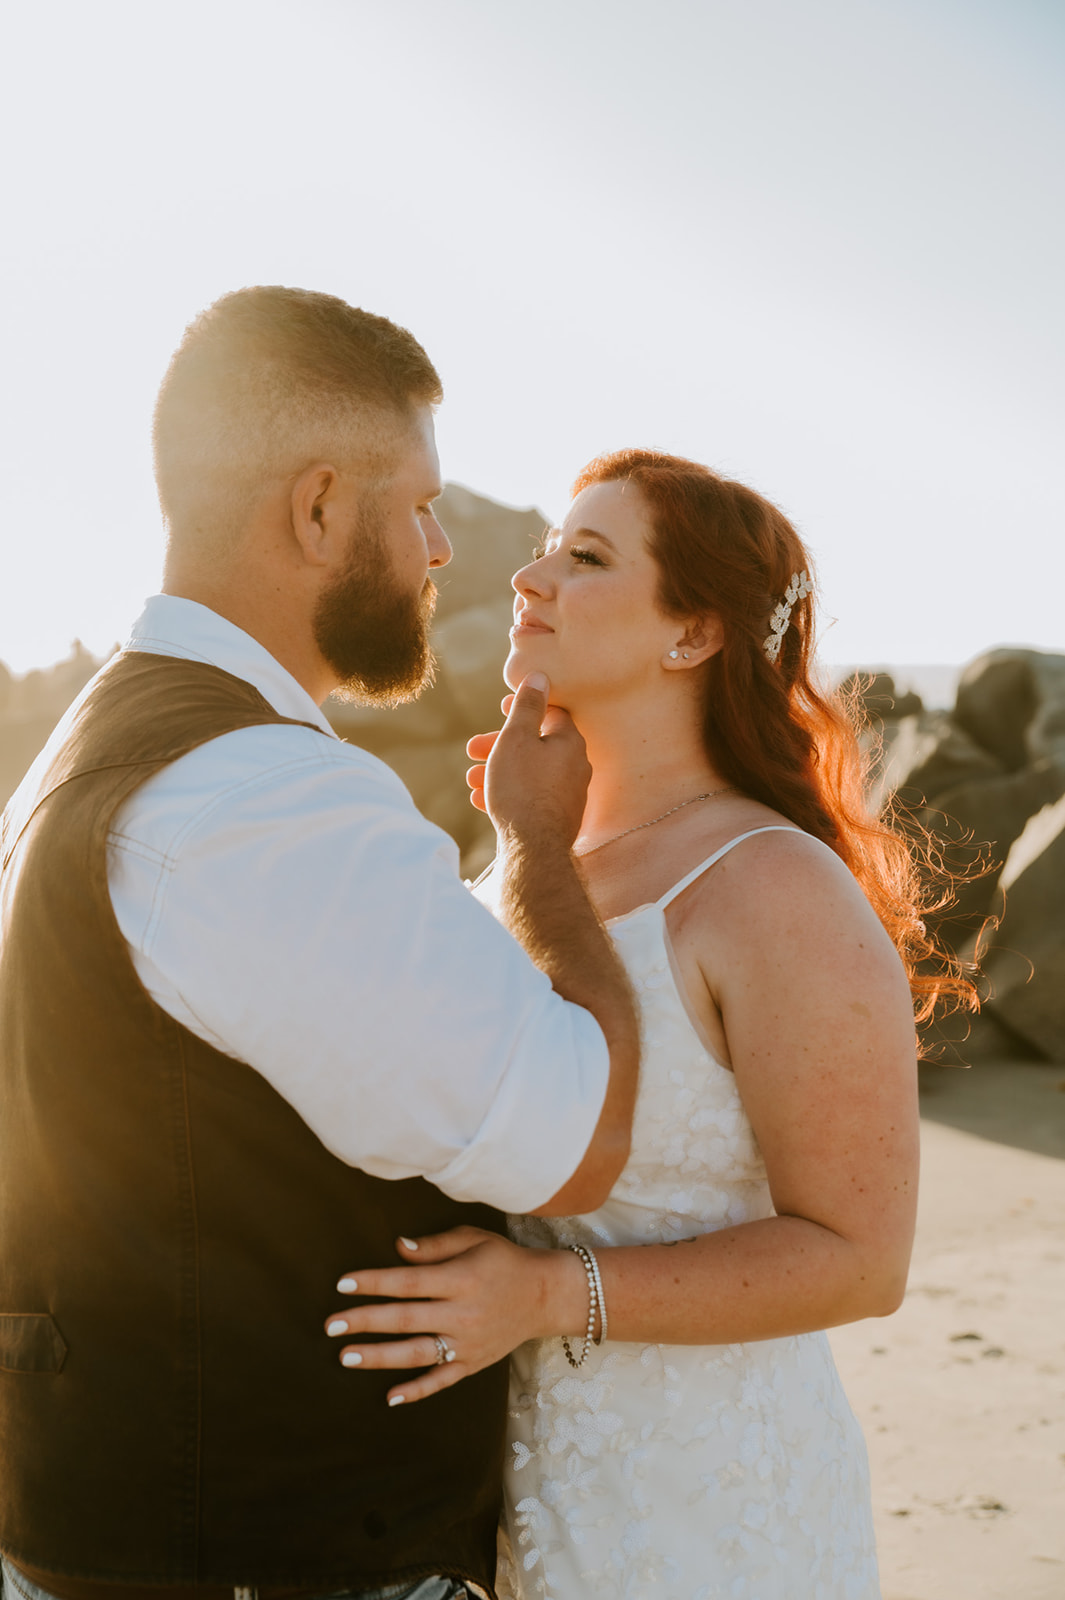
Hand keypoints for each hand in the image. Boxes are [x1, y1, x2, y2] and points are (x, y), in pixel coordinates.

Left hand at [324, 1226, 574, 1405]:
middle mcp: (463, 1313)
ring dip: (380, 1357)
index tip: (343, 1284)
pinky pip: (442, 1380)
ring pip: (417, 1353)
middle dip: (366, 1321)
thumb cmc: (503, 1261)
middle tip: (331, 1325)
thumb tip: (396, 1248)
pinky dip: (417, 1390)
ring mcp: (468, 1343)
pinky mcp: (474, 1363)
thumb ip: (434, 1246)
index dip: (374, 1283)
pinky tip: (390, 1397)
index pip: (409, 1282)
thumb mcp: (473, 1240)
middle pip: (406, 1319)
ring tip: (346, 1357)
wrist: (544, 1295)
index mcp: (461, 1279)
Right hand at [466, 674, 589, 847]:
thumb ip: (527, 706)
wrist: (533, 849)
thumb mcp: (517, 738)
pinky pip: (532, 797)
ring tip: (471, 779)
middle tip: (472, 748)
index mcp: (570, 741)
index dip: (523, 707)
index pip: (550, 712)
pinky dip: (508, 794)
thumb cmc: (522, 788)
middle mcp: (576, 766)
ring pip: (529, 773)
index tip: (500, 710)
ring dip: (498, 771)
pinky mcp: (559, 817)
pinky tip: (482, 800)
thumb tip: (540, 676)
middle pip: (535, 745)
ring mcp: (569, 794)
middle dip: (500, 745)